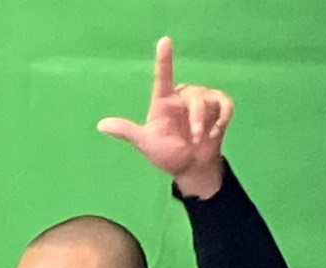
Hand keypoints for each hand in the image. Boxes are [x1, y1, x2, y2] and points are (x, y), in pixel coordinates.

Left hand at [96, 37, 230, 198]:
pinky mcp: (218, 106)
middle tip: (194, 138)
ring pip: (208, 100)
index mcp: (164, 102)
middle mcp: (182, 97)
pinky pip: (225, 103)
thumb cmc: (167, 154)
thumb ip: (127, 132)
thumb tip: (100, 125)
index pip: (163, 77)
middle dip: (197, 117)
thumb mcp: (146, 143)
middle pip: (194, 95)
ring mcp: (201, 101)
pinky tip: (215, 133)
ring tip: (200, 139)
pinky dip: (223, 118)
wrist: (192, 168)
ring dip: (207, 122)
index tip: (164, 41)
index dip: (164, 59)